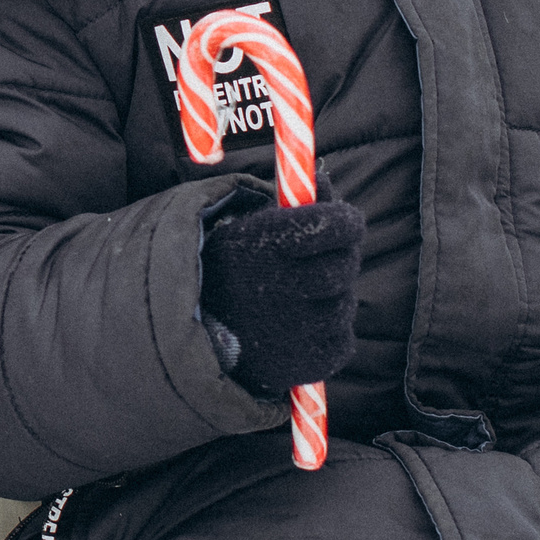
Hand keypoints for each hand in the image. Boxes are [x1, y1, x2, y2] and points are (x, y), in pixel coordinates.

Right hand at [199, 186, 364, 396]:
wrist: (194, 340)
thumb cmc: (230, 276)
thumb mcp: (246, 231)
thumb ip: (291, 204)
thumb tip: (323, 176)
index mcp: (260, 246)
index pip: (328, 223)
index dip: (345, 220)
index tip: (345, 220)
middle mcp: (277, 286)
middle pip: (343, 265)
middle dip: (342, 258)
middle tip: (328, 258)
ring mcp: (294, 329)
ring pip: (344, 303)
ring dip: (332, 298)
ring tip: (300, 299)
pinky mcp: (308, 364)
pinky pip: (342, 340)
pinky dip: (329, 333)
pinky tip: (299, 329)